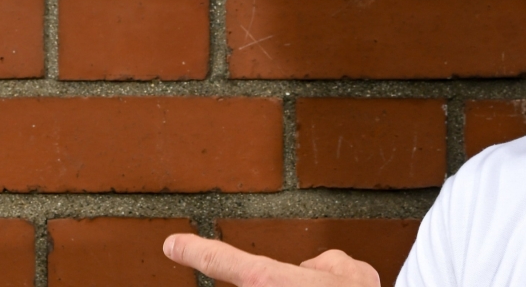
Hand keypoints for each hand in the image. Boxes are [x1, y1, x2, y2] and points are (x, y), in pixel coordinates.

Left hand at [163, 234, 379, 286]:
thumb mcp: (351, 273)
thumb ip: (327, 263)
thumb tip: (314, 269)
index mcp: (271, 281)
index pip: (224, 261)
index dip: (197, 250)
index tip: (173, 244)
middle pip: (258, 286)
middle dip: (286, 282)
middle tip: (317, 280)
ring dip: (299, 284)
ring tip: (324, 284)